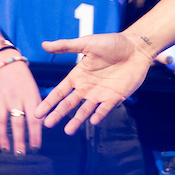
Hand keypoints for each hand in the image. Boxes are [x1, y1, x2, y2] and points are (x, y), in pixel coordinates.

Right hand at [0, 58, 41, 154]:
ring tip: (7, 150)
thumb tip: (40, 128)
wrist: (6, 62)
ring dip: (3, 137)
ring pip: (1, 121)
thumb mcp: (34, 91)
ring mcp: (1, 98)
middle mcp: (15, 98)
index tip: (35, 148)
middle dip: (19, 140)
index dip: (35, 135)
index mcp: (29, 96)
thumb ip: (37, 108)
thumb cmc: (24, 80)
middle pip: (17, 122)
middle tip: (21, 154)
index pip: (34, 119)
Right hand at [34, 32, 153, 134]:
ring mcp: (100, 94)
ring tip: (68, 131)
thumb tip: (44, 45)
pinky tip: (92, 121)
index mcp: (78, 75)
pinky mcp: (115, 97)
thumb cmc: (111, 43)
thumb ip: (66, 46)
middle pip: (69, 104)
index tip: (38, 113)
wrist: (136, 47)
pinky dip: (99, 115)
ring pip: (85, 110)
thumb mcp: (87, 43)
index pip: (60, 92)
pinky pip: (105, 109)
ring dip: (77, 120)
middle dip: (58, 114)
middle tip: (47, 124)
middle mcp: (87, 87)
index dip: (49, 102)